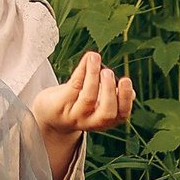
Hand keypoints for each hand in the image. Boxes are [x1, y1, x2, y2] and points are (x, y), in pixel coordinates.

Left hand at [29, 51, 135, 176]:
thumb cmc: (78, 104)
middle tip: (108, 72)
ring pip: (87, 98)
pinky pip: (72, 87)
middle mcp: (90, 122)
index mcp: (105, 122)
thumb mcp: (98, 104)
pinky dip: (81, 70)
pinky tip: (86, 59)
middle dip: (110, 91)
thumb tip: (132, 93)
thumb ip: (113, 99)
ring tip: (95, 58)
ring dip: (92, 76)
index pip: (121, 115)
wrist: (48, 114)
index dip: (126, 98)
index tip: (126, 80)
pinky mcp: (59, 106)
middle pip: (106, 112)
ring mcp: (74, 115)